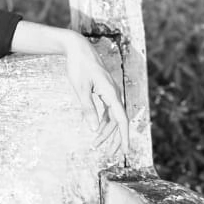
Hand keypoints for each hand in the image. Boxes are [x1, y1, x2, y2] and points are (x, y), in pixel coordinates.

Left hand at [63, 33, 129, 155]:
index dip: (124, 137)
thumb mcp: (80, 89)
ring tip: (97, 144)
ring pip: (113, 116)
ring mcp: (110, 92)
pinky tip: (97, 130)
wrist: (78, 48)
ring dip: (107, 131)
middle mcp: (114, 93)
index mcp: (111, 93)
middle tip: (109, 155)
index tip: (125, 152)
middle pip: (119, 120)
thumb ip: (87, 109)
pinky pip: (108, 110)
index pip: (121, 119)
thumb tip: (94, 129)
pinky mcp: (105, 91)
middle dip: (115, 138)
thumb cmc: (78, 67)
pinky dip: (104, 120)